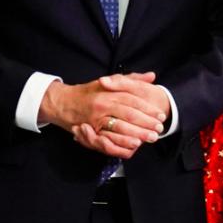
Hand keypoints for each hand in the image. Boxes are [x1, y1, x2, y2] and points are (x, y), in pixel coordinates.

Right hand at [43, 73, 167, 158]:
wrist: (62, 101)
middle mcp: (103, 104)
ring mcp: (95, 118)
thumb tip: (151, 76)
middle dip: (147, 122)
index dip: (148, 108)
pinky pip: (108, 139)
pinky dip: (121, 143)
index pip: (133, 99)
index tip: (160, 114)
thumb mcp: (109, 82)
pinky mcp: (90, 131)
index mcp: (109, 92)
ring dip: (137, 133)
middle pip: (129, 113)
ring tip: (151, 137)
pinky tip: (133, 145)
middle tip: (160, 128)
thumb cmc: (87, 92)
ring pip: (120, 126)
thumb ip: (130, 79)